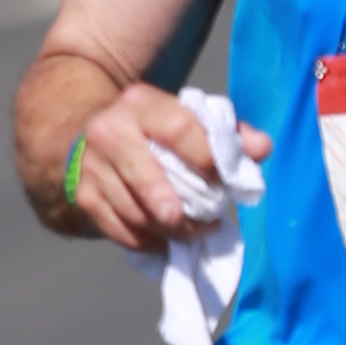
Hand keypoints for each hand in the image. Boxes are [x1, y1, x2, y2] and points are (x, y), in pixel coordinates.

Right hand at [58, 82, 268, 250]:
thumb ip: (227, 133)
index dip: (208, 161)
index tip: (226, 184)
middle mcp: (109, 130)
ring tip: (193, 233)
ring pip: (135, 212)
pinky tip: (166, 240)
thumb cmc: (152, 130)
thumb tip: (262, 148)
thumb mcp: (186, 118)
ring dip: (170, 232)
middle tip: (209, 223)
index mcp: (141, 103)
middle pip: (149, 178)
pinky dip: (148, 241)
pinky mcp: (83, 196)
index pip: (180, 130)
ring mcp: (91, 165)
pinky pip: (120, 230)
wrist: (89, 132)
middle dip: (181, 209)